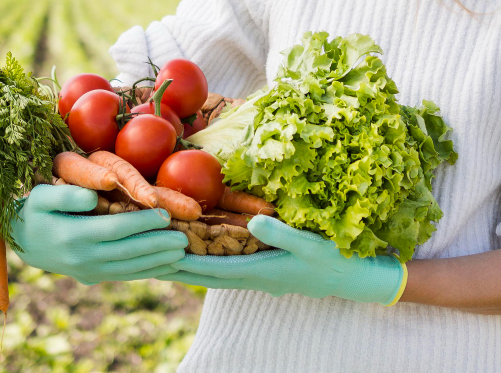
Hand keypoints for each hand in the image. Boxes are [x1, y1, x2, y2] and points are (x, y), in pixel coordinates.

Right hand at [10, 184, 187, 284]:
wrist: (22, 240)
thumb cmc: (34, 210)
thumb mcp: (41, 195)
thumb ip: (66, 193)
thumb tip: (92, 195)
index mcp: (72, 235)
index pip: (115, 229)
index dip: (141, 223)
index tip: (164, 214)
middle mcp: (82, 258)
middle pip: (127, 252)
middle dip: (157, 245)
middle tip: (182, 238)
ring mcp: (88, 271)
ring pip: (129, 268)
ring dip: (157, 261)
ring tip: (180, 252)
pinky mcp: (92, 277)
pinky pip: (124, 276)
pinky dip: (146, 271)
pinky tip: (164, 266)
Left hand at [164, 215, 406, 304]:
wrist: (354, 277)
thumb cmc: (333, 259)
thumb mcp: (309, 244)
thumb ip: (280, 234)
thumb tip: (252, 223)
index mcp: (259, 271)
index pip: (212, 268)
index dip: (184, 261)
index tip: (157, 255)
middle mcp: (253, 276)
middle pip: (205, 274)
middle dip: (176, 267)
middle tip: (145, 259)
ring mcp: (259, 274)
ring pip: (214, 271)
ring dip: (189, 264)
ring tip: (161, 256)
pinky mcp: (264, 268)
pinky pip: (228, 265)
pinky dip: (208, 259)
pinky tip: (198, 252)